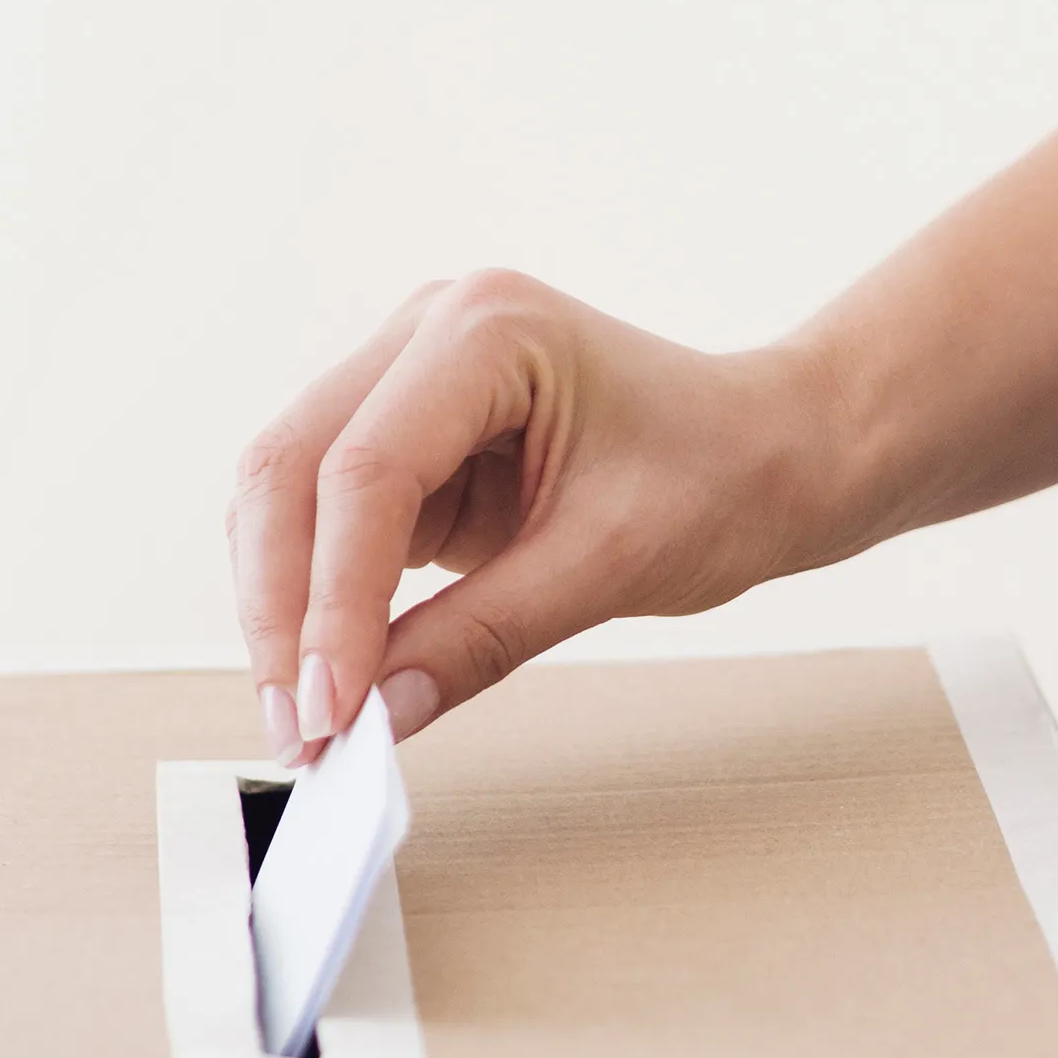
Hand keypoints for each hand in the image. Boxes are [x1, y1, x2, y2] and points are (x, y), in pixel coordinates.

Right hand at [228, 271, 845, 760]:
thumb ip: (483, 637)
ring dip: (284, 606)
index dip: (333, 600)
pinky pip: (325, 516)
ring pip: (287, 492)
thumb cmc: (724, 475)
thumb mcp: (609, 564)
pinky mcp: (409, 437)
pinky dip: (317, 597)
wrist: (776, 451)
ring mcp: (409, 378)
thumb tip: (377, 715)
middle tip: (300, 728)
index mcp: (489, 329)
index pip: (367, 469)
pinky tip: (334, 674)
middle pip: (292, 467)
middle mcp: (431, 332)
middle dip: (281, 605)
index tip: (331, 709)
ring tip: (309, 719)